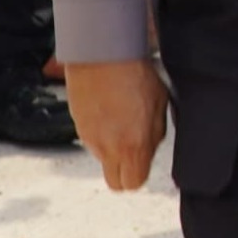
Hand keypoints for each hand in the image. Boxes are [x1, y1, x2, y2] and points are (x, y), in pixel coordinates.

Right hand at [70, 58, 169, 192]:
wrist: (101, 53)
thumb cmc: (133, 74)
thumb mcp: (159, 105)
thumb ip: (155, 135)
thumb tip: (149, 148)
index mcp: (132, 147)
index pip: (134, 184)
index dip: (141, 174)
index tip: (145, 161)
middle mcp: (108, 148)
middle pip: (115, 183)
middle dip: (124, 172)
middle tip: (133, 152)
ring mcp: (90, 138)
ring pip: (103, 158)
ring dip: (112, 148)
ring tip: (122, 120)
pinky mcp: (78, 124)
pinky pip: (91, 139)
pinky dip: (100, 132)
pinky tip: (109, 111)